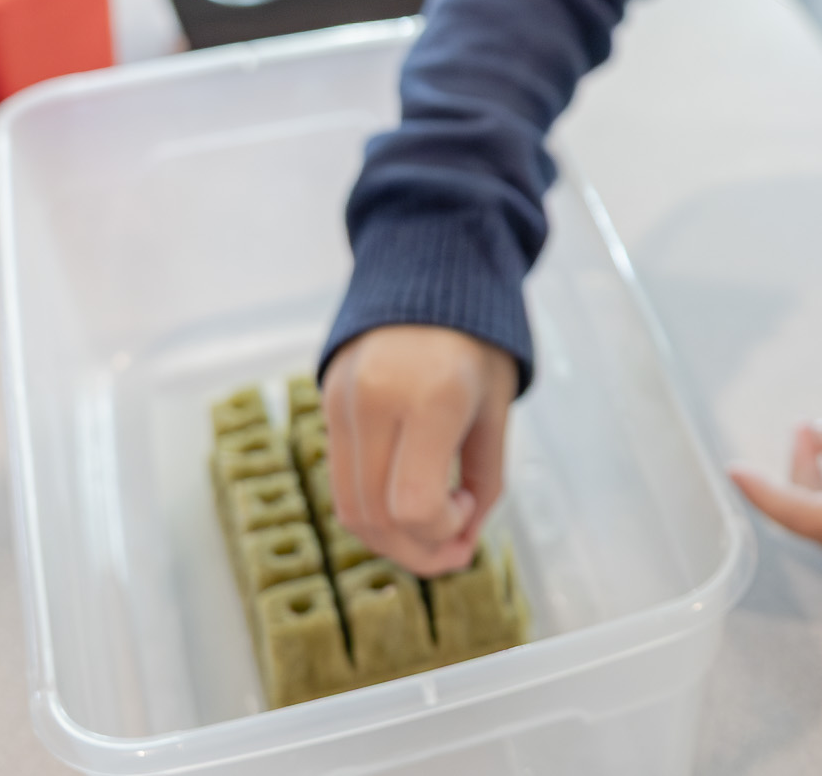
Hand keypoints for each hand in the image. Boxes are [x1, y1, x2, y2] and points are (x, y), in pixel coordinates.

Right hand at [323, 324, 517, 577]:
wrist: (430, 270)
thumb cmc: (477, 340)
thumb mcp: (497, 409)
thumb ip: (486, 480)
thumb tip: (463, 542)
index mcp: (432, 398)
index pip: (414, 504)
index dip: (442, 533)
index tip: (468, 508)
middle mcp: (375, 400)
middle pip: (375, 518)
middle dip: (416, 552)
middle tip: (453, 549)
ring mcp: (341, 401)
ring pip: (348, 508)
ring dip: (390, 539)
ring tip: (430, 529)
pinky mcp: (325, 401)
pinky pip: (341, 478)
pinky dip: (372, 506)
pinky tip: (405, 497)